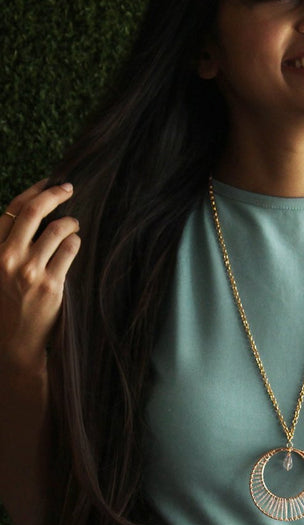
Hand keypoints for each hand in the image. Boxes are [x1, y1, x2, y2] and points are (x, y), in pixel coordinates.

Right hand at [0, 179, 80, 371]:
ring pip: (57, 229)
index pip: (13, 209)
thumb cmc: (7, 304)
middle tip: (70, 188)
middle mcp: (7, 257)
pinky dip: (76, 242)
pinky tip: (76, 244)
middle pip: (34, 211)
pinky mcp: (51, 285)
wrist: (13, 342)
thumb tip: (37, 216)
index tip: (49, 182)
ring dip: (71, 222)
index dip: (34, 191)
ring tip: (74, 225)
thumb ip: (11, 246)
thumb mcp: (0, 271)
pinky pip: (70, 250)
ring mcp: (30, 271)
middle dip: (55, 193)